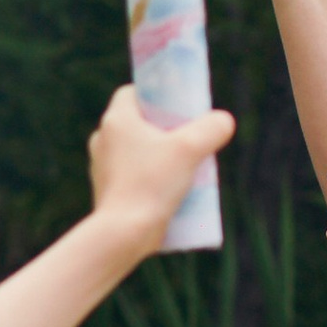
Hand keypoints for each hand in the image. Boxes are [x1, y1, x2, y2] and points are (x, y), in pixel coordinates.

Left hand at [89, 84, 234, 252]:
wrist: (123, 233)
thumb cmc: (153, 184)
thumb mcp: (190, 149)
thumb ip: (212, 129)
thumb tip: (224, 121)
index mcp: (116, 120)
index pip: (133, 93)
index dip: (157, 96)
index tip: (178, 108)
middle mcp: (102, 140)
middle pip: (138, 123)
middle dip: (164, 129)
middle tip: (189, 139)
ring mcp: (101, 168)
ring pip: (135, 151)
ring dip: (158, 156)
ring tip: (185, 168)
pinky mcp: (107, 192)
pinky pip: (131, 176)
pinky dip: (149, 178)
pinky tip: (171, 191)